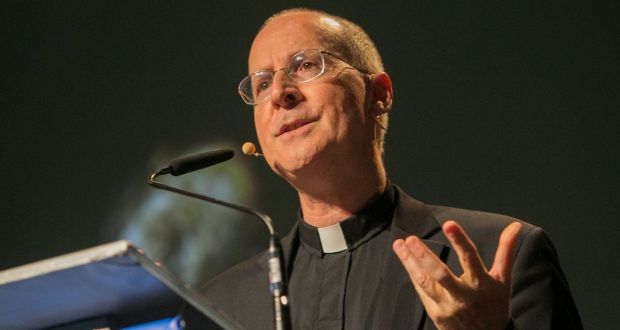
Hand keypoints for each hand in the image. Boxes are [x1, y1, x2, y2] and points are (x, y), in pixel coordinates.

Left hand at [392, 220, 521, 329]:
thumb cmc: (495, 305)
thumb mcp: (503, 279)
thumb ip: (506, 251)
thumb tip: (514, 226)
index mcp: (482, 283)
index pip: (470, 258)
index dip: (460, 240)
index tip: (448, 224)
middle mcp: (464, 295)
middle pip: (441, 274)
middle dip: (424, 256)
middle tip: (411, 239)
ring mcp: (448, 306)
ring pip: (425, 283)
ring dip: (410, 263)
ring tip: (399, 245)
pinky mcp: (437, 314)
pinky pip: (422, 291)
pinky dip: (413, 274)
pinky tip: (406, 259)